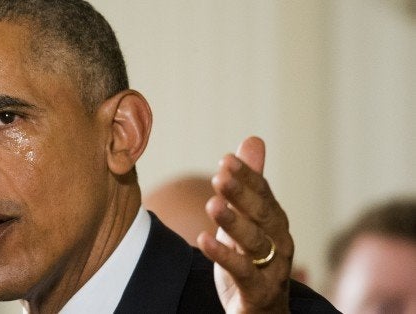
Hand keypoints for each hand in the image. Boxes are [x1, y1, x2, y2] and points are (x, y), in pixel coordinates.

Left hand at [197, 136, 293, 312]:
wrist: (261, 312)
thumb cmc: (252, 261)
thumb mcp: (246, 219)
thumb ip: (249, 183)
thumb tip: (253, 140)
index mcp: (275, 222)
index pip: (263, 194)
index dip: (247, 177)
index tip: (226, 160)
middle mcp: (279, 242)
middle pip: (262, 215)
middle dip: (242, 194)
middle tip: (220, 176)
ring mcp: (272, 269)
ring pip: (255, 242)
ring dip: (234, 222)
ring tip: (212, 204)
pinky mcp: (259, 291)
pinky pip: (242, 272)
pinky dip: (223, 255)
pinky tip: (203, 240)